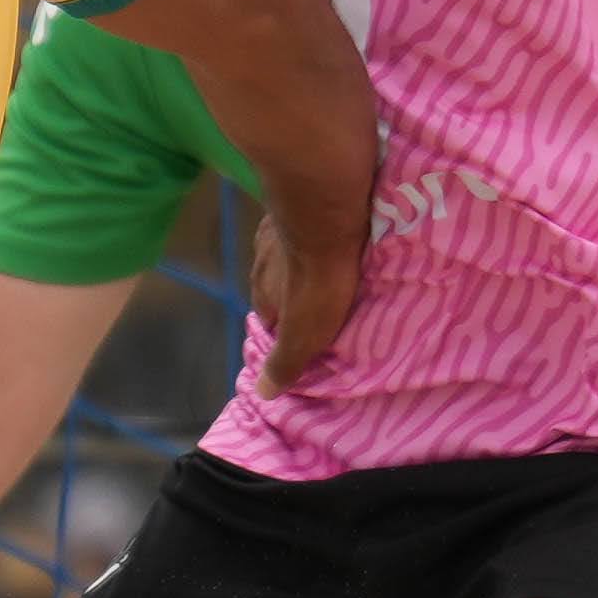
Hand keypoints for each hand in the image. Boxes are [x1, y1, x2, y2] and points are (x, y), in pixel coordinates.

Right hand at [248, 208, 357, 388]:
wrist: (325, 213)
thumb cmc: (317, 280)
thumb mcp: (304, 335)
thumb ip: (284, 363)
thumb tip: (262, 393)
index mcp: (262, 296)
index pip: (269, 322)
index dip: (288, 329)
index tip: (313, 332)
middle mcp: (260, 263)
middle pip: (277, 284)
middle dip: (297, 291)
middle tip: (330, 296)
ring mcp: (274, 231)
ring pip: (289, 253)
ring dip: (306, 259)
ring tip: (336, 264)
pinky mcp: (295, 204)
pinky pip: (305, 224)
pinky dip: (316, 231)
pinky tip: (337, 232)